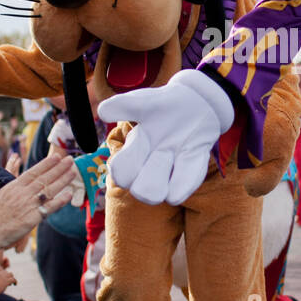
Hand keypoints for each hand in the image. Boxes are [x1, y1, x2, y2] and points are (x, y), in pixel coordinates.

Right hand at [0, 153, 78, 248]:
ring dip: (63, 180)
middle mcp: (22, 194)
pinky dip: (60, 201)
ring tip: (73, 171)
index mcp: (12, 188)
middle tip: (70, 160)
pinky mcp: (33, 218)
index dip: (46, 164)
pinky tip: (69, 194)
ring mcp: (28, 205)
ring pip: (49, 190)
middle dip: (58, 168)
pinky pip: (50, 208)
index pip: (32, 172)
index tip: (55, 157)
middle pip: (44, 178)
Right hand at [0, 259, 16, 297]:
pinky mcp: (6, 281)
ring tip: (11, 283)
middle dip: (6, 276)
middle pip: (5, 272)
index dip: (1, 273)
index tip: (1, 277)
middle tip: (6, 282)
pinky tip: (15, 284)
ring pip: (10, 274)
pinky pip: (13, 279)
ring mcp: (3, 276)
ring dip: (11, 278)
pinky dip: (15, 281)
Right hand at [99, 70, 233, 205]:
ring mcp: (169, 176)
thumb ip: (123, 106)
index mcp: (133, 155)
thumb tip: (102, 112)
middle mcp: (148, 170)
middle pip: (140, 193)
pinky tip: (192, 155)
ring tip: (174, 153)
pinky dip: (185, 180)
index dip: (127, 163)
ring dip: (166, 173)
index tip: (140, 138)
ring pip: (158, 197)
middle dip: (151, 171)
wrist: (197, 104)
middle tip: (163, 150)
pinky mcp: (191, 176)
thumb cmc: (164, 106)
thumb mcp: (143, 102)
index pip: (120, 176)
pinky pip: (180, 194)